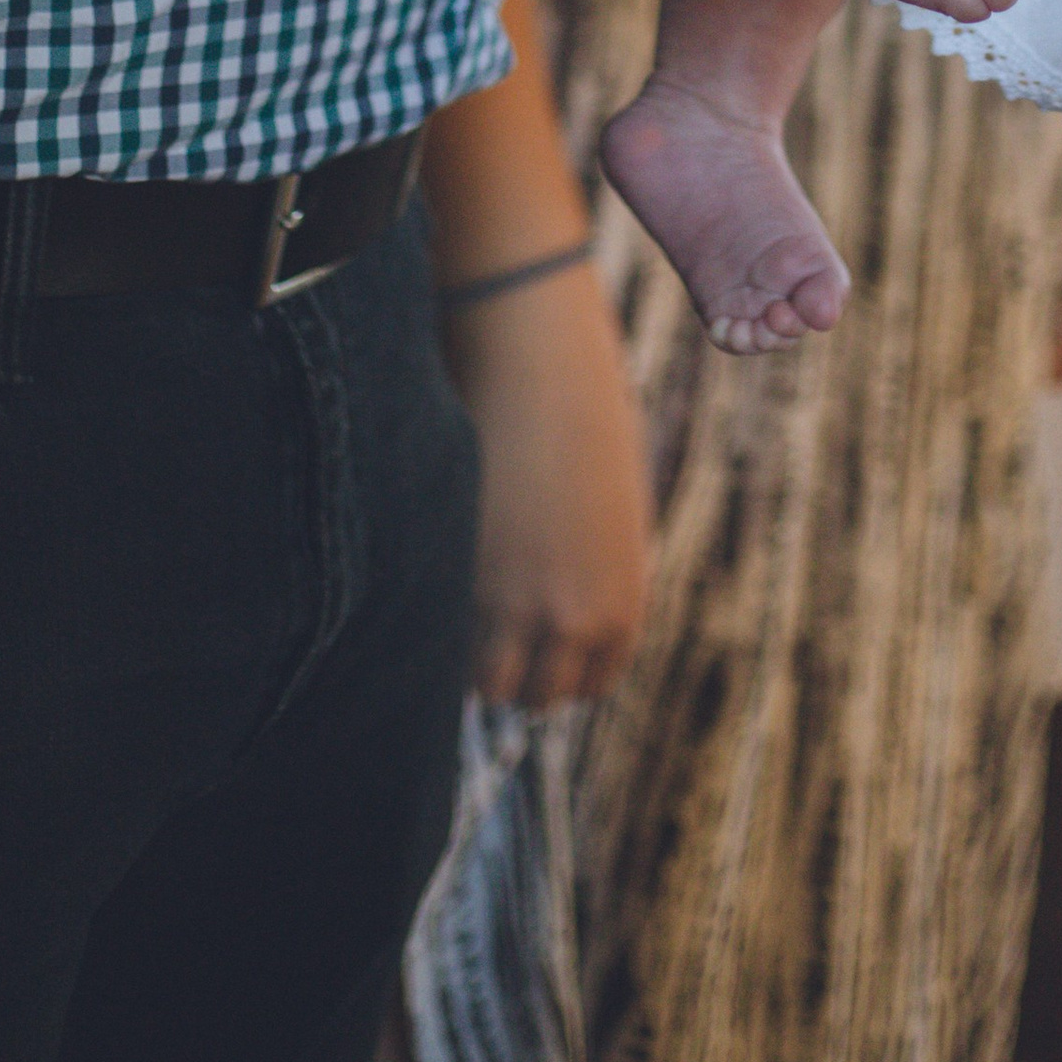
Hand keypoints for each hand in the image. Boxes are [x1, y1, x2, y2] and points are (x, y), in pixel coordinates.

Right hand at [444, 261, 654, 707]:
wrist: (540, 367)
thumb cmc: (583, 418)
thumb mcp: (612, 510)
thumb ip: (596, 573)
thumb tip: (566, 618)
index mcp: (621, 602)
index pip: (593, 681)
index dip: (564, 666)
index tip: (540, 643)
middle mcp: (573, 618)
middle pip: (537, 694)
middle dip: (517, 668)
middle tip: (496, 624)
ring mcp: (512, 606)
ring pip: (486, 681)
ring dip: (473, 656)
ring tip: (465, 609)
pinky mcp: (459, 580)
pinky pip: (445, 640)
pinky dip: (441, 627)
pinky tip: (440, 585)